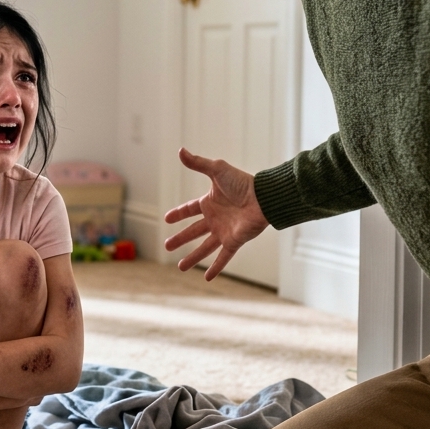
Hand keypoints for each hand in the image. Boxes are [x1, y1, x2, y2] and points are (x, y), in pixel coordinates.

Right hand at [164, 148, 269, 278]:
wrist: (262, 198)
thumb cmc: (242, 182)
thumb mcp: (216, 170)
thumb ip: (198, 163)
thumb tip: (180, 151)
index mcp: (210, 202)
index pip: (190, 209)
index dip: (178, 214)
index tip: (167, 218)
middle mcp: (215, 219)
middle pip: (193, 231)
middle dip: (180, 239)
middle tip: (166, 246)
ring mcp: (224, 232)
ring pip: (204, 248)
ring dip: (192, 257)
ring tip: (180, 267)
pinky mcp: (233, 241)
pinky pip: (223, 257)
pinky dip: (216, 267)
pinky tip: (206, 277)